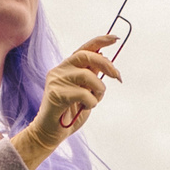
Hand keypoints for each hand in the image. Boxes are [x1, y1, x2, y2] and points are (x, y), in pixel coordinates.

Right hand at [28, 33, 121, 147]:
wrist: (51, 131)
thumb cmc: (70, 111)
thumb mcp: (86, 90)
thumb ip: (92, 75)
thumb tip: (106, 60)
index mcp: (67, 67)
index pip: (85, 48)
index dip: (100, 41)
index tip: (116, 38)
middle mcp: (60, 70)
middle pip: (86, 56)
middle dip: (107, 65)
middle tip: (118, 77)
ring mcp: (56, 81)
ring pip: (88, 76)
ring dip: (98, 91)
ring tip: (92, 101)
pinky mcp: (55, 94)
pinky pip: (84, 94)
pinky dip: (91, 102)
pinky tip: (83, 108)